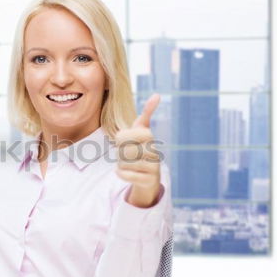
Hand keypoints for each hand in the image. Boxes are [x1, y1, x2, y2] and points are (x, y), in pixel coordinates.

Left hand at [115, 93, 161, 207]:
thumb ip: (147, 113)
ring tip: (127, 163)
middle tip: (125, 154)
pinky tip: (123, 172)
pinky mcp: (149, 180)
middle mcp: (154, 152)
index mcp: (149, 137)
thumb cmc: (143, 148)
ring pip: (124, 163)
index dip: (119, 139)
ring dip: (120, 164)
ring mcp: (154, 167)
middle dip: (119, 153)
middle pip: (123, 150)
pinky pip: (126, 175)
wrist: (149, 176)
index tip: (124, 141)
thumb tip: (157, 95)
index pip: (122, 136)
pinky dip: (121, 173)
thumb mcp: (142, 129)